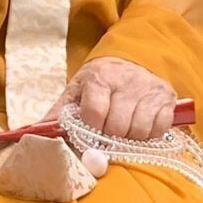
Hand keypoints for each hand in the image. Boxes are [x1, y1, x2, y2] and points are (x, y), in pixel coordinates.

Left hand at [64, 57, 178, 140]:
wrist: (128, 63)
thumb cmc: (98, 84)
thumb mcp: (75, 92)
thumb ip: (58, 114)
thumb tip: (35, 135)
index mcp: (99, 77)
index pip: (95, 112)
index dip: (90, 130)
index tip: (88, 137)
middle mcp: (127, 79)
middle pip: (118, 125)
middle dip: (109, 138)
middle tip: (105, 137)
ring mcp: (149, 88)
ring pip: (139, 130)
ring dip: (129, 140)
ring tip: (121, 133)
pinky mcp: (167, 97)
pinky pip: (159, 128)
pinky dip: (148, 136)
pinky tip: (138, 129)